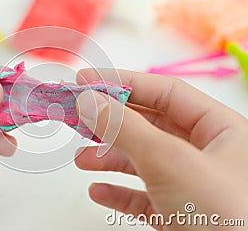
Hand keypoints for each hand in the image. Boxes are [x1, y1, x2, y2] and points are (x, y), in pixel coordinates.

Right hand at [75, 69, 247, 229]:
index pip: (165, 92)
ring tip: (81, 159)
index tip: (86, 82)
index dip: (123, 82)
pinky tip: (98, 191)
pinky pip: (144, 195)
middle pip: (150, 125)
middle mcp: (207, 154)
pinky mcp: (179, 215)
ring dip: (109, 157)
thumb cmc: (222, 216)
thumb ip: (125, 127)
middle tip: (77, 117)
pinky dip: (119, 192)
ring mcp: (192, 186)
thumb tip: (87, 99)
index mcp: (220, 129)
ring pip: (143, 160)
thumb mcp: (170, 161)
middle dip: (111, 122)